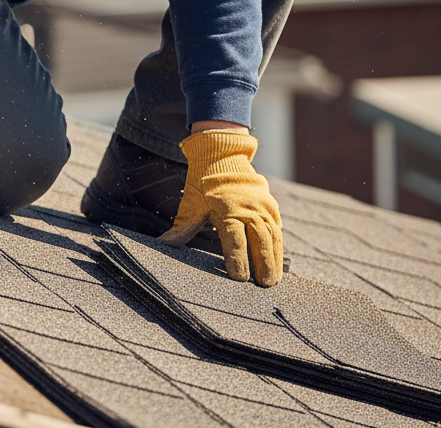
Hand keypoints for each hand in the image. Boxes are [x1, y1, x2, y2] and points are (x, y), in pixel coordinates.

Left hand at [159, 129, 282, 286]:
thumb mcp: (191, 204)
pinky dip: (278, 246)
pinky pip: (277, 228)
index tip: (238, 277)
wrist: (221, 154)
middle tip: (262, 286)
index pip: (235, 239)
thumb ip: (182, 228)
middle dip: (263, 265)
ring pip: (273, 236)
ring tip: (272, 281)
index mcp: (226, 208)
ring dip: (274, 259)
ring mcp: (262, 205)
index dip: (238, 259)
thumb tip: (162, 245)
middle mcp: (248, 207)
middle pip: (260, 240)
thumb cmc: (202, 182)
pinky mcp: (270, 205)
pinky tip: (277, 262)